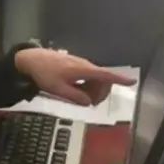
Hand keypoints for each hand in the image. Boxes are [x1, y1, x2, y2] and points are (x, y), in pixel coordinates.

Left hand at [14, 48, 135, 105]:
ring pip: (95, 79)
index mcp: (83, 70)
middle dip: (100, 92)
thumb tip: (89, 103)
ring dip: (92, 89)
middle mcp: (84, 65)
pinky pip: (87, 76)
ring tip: (78, 96)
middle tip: (88, 102)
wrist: (30, 60)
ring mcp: (80, 63)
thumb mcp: (58, 90)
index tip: (132, 81)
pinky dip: (86, 84)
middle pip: (102, 80)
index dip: (120, 79)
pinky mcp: (75, 64)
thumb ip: (75, 97)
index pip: (106, 75)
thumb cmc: (44, 73)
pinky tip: (74, 89)